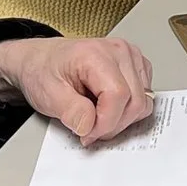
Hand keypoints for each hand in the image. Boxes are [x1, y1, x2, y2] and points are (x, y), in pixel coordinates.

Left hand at [0, 35, 153, 144]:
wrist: (42, 61)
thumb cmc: (44, 71)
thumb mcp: (48, 94)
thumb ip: (70, 111)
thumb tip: (90, 125)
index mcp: (96, 54)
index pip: (118, 95)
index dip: (105, 122)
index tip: (88, 133)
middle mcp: (119, 51)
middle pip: (135, 101)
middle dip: (113, 124)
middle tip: (90, 130)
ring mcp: (131, 57)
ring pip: (143, 101)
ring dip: (122, 119)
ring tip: (97, 116)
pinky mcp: (137, 66)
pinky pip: (144, 97)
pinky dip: (127, 110)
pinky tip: (106, 106)